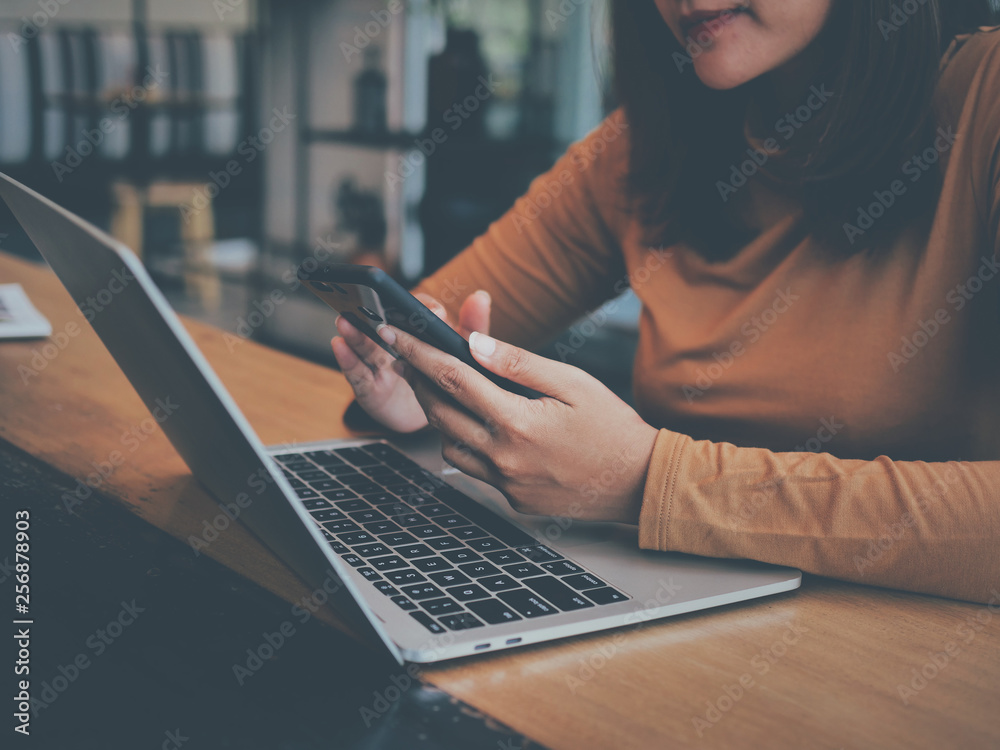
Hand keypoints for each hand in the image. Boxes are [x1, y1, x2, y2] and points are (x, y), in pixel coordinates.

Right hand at [331, 290, 490, 432]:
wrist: (436, 416)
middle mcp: (394, 341)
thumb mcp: (464, 353)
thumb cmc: (448, 377)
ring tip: (347, 320)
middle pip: (383, 321)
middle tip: (374, 306)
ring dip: (355, 331)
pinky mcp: (369, 387)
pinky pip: (356, 372)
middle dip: (376, 312)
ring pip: (365, 344)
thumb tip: (480, 297)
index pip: (416, 308)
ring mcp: (379, 362)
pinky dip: (347, 359)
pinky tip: (341, 346)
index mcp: (418, 328)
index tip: (434, 312)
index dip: (422, 307)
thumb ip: (472, 327)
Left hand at [378, 325, 658, 523]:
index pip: (452, 378)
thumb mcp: (573, 382)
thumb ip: (518, 363)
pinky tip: (481, 425)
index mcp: (517, 423)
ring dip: (441, 415)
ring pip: (449, 445)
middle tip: (409, 356)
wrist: (641, 482)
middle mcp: (504, 458)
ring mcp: (506, 484)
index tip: (394, 334)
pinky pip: (473, 469)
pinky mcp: (512, 499)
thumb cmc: (613, 427)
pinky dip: (467, 443)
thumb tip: (473, 343)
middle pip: (439, 413)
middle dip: (418, 380)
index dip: (418, 352)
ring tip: (447, 388)